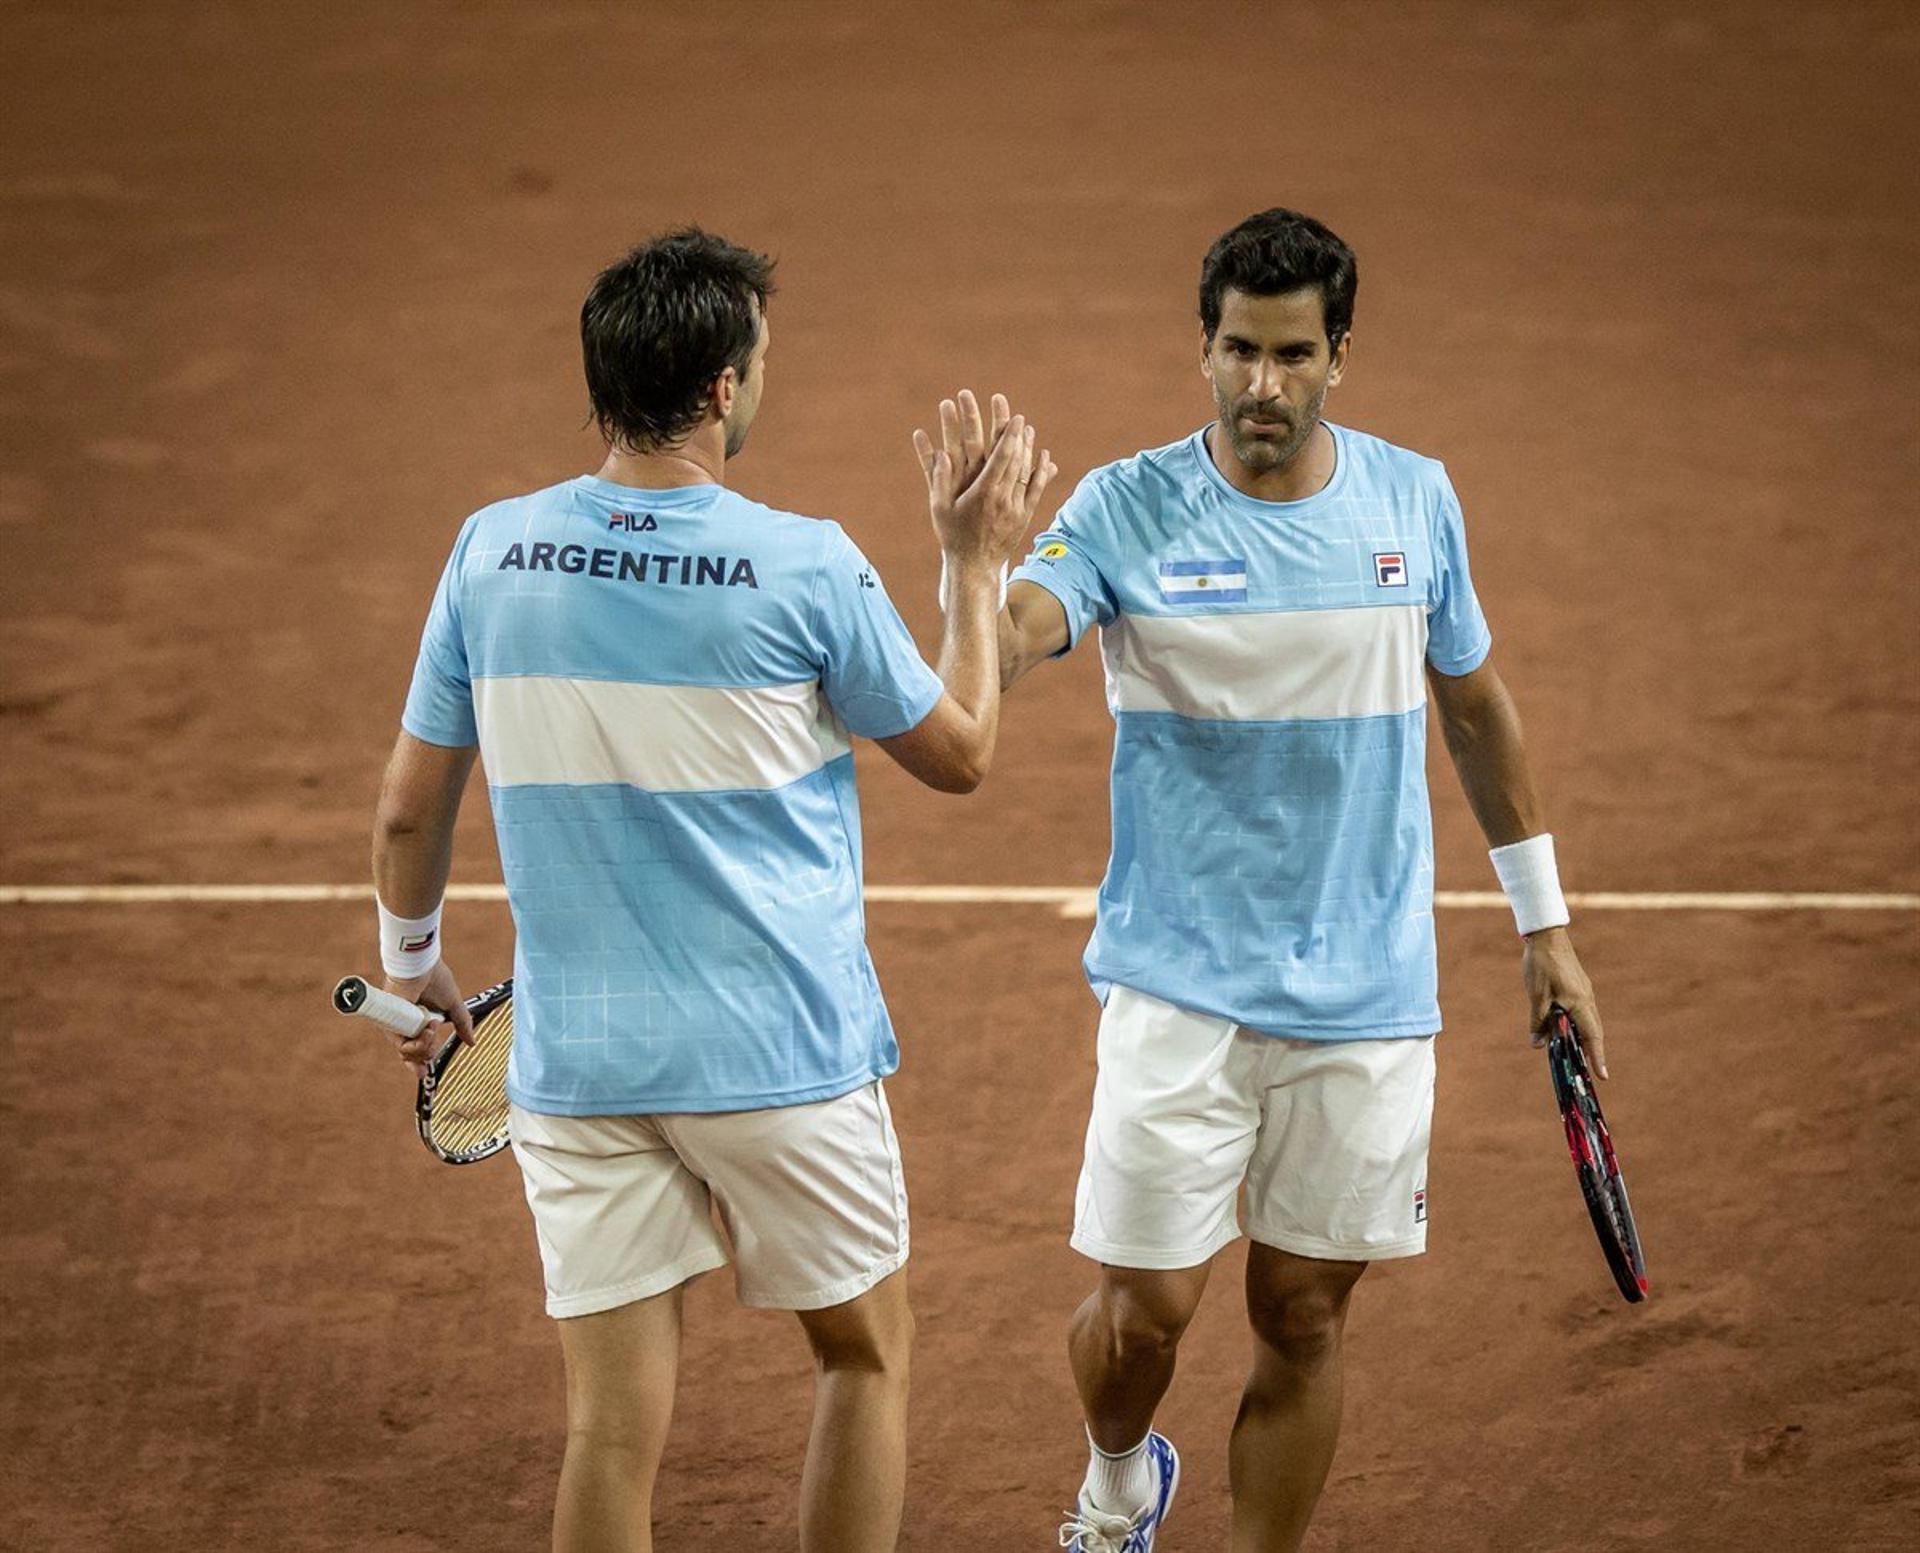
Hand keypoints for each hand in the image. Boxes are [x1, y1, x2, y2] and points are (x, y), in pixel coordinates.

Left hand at [381, 960, 472, 1079]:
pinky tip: (428, 1029)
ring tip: (432, 1028)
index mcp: (417, 1022)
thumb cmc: (436, 979)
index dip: (418, 1063)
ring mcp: (396, 1026)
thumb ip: (462, 1024)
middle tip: (434, 1039)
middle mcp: (404, 1026)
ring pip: (408, 1053)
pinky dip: (418, 1043)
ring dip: (425, 1047)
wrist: (422, 966)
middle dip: (427, 1054)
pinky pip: (402, 1046)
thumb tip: (472, 1042)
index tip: (425, 1073)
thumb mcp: (453, 1006)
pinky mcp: (390, 1024)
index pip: (414, 1049)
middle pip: (412, 1056)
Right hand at [912, 390, 1056, 565]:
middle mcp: (1003, 499)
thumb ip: (940, 480)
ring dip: (1029, 450)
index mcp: (983, 493)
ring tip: (1029, 430)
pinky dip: (1042, 472)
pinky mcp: (1024, 517)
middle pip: (1016, 461)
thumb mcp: (939, 508)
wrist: (974, 567)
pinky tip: (1044, 457)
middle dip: (1019, 437)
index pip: (1001, 458)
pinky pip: (1037, 490)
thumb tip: (942, 453)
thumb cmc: (953, 536)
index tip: (1015, 417)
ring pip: (1027, 473)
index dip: (1009, 436)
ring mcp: (1016, 508)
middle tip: (1020, 417)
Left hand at [1522, 926, 1607, 1077]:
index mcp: (1579, 1003)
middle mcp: (1586, 999)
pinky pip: (1581, 1011)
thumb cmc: (1541, 965)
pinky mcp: (1578, 986)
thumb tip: (1538, 1045)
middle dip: (1593, 1052)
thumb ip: (1538, 1022)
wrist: (1546, 936)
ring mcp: (1584, 992)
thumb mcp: (1536, 996)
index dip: (1597, 1057)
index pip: (1592, 1037)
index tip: (1602, 1076)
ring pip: (1587, 1021)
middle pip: (1593, 1031)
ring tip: (1577, 1055)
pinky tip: (1566, 1029)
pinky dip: (1577, 1024)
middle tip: (1592, 1072)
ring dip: (1583, 1038)